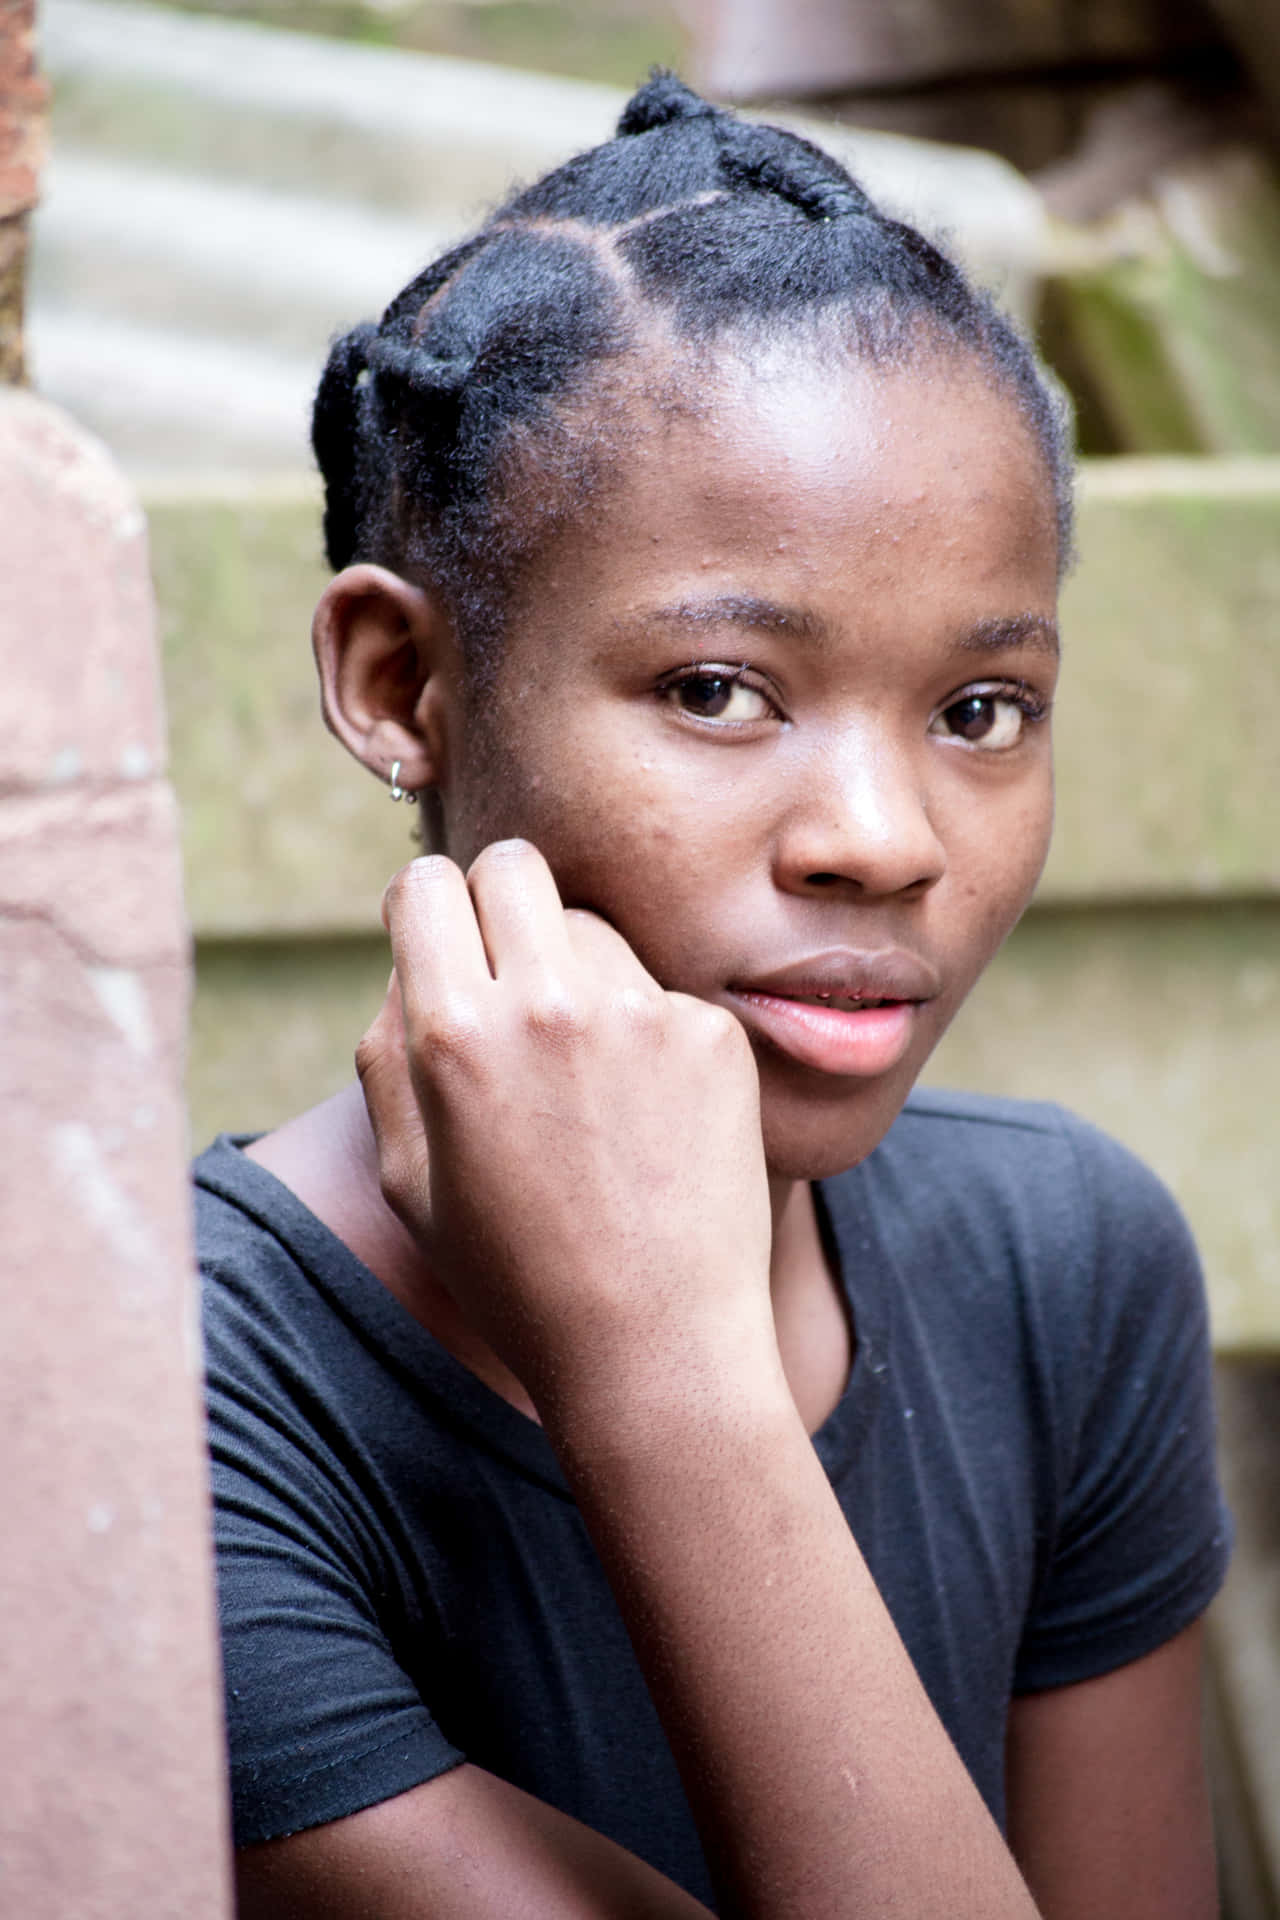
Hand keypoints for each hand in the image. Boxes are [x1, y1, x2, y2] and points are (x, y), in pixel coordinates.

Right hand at [357, 841, 774, 1423]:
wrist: (656, 1346)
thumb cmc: (516, 1276)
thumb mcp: (408, 1181)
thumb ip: (388, 1055)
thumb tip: (409, 965)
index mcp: (454, 1035)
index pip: (425, 885)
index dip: (426, 909)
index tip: (441, 941)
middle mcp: (546, 1002)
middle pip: (514, 866)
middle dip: (500, 901)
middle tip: (508, 968)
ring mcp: (639, 1012)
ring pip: (592, 925)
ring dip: (577, 968)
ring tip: (586, 1077)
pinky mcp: (709, 1033)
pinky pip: (659, 990)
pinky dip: (648, 1030)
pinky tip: (650, 1115)